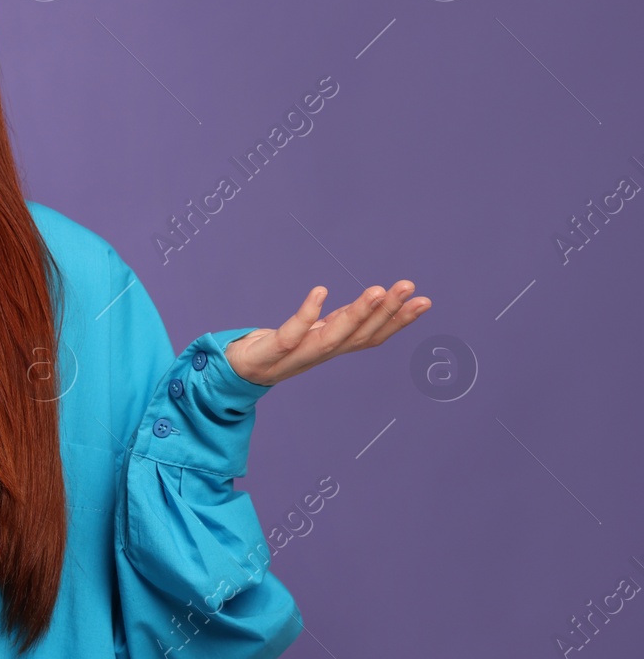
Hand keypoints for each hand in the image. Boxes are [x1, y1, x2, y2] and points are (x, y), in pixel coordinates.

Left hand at [223, 280, 430, 386]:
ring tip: (378, 290)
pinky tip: (321, 291)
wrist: (234, 372)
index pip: (372, 336)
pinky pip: (292, 333)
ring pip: (333, 337)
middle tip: (409, 287)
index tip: (424, 301)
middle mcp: (320, 354)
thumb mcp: (314, 332)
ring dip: (357, 314)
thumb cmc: (277, 349)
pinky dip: (308, 314)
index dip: (399, 321)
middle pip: (359, 335)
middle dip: (387, 312)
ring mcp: (296, 355)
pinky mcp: (270, 352)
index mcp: (332, 347)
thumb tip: (373, 304)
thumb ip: (339, 321)